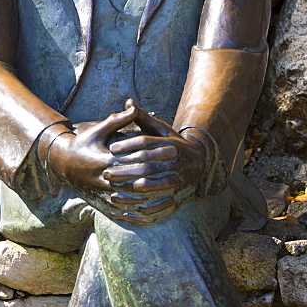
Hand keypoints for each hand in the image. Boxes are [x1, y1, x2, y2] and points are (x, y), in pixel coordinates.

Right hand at [46, 104, 168, 221]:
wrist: (62, 164)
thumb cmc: (83, 144)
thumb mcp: (98, 130)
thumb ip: (118, 120)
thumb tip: (134, 106)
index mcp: (104, 160)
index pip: (135, 159)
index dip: (156, 156)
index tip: (173, 150)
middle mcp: (103, 180)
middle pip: (136, 182)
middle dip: (159, 179)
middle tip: (179, 175)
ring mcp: (102, 194)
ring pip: (132, 200)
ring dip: (152, 199)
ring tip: (171, 195)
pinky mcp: (101, 205)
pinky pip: (123, 212)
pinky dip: (138, 213)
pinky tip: (153, 210)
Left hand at [102, 101, 206, 220]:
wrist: (201, 161)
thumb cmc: (174, 143)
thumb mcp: (161, 130)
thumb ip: (143, 119)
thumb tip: (128, 102)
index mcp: (171, 143)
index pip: (146, 143)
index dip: (128, 145)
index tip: (111, 149)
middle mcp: (176, 160)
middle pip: (147, 165)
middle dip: (125, 169)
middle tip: (106, 172)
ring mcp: (179, 176)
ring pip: (154, 183)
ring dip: (132, 186)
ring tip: (115, 188)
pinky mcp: (180, 190)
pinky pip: (163, 198)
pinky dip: (147, 202)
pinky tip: (131, 203)